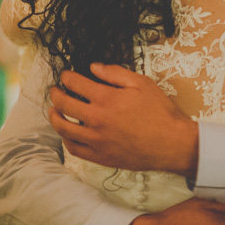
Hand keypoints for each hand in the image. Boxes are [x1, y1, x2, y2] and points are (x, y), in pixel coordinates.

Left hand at [49, 64, 198, 176]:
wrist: (171, 143)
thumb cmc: (160, 112)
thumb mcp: (142, 84)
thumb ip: (115, 74)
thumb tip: (94, 68)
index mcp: (106, 99)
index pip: (76, 84)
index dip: (67, 77)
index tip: (65, 75)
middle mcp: (96, 119)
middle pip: (64, 104)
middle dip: (56, 94)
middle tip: (55, 90)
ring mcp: (96, 140)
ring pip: (63, 128)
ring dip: (54, 116)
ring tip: (53, 110)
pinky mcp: (100, 156)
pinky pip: (74, 148)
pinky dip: (66, 139)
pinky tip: (67, 133)